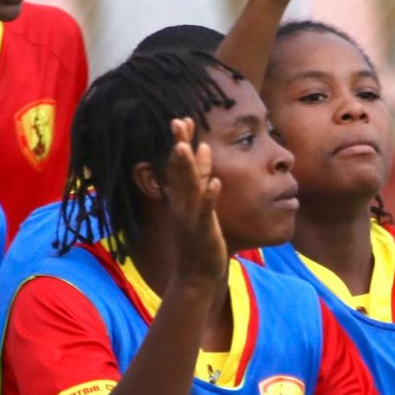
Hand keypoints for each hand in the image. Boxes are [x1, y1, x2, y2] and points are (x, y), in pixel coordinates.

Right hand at [164, 118, 226, 286]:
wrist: (198, 275)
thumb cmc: (200, 238)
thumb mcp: (200, 202)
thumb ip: (201, 177)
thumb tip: (202, 148)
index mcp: (182, 197)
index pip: (180, 164)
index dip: (182, 142)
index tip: (183, 118)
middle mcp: (182, 204)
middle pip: (179, 170)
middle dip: (179, 146)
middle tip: (178, 121)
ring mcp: (190, 218)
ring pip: (188, 188)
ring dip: (188, 167)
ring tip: (187, 146)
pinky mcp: (202, 232)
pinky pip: (205, 212)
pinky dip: (209, 197)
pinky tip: (215, 183)